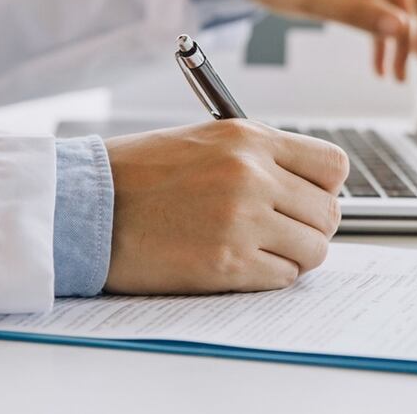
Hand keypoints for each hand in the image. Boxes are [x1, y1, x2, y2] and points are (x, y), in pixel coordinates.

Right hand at [103, 120, 347, 293]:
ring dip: (295, 255)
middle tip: (284, 231)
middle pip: (329, 212)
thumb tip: (308, 187)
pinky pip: (283, 277)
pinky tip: (241, 265)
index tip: (309, 197)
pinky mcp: (226, 264)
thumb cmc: (138, 175)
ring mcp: (241, 220)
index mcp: (250, 138)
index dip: (325, 187)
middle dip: (312, 226)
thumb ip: (260, 158)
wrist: (84, 207)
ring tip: (262, 250)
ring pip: (314, 249)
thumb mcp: (206, 141)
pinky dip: (271, 276)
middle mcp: (252, 175)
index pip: (333, 165)